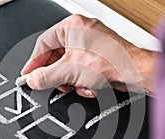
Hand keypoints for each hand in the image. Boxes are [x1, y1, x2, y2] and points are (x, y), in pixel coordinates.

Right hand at [21, 14, 156, 96]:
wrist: (136, 72)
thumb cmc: (112, 62)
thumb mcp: (70, 71)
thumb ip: (46, 76)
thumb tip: (32, 79)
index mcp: (73, 26)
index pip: (44, 44)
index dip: (34, 62)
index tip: (28, 75)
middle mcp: (82, 32)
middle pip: (57, 56)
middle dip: (56, 75)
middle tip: (53, 85)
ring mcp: (91, 45)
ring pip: (69, 65)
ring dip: (71, 80)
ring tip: (77, 85)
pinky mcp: (99, 57)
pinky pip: (81, 69)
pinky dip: (82, 81)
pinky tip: (89, 87)